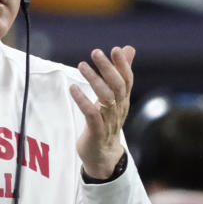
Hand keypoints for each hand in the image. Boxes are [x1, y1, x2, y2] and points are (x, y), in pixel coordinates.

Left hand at [71, 45, 134, 178]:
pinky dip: (82, 100)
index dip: (123, 64)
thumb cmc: (107, 122)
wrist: (103, 155)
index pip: (127, 79)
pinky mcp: (97, 131)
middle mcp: (118, 108)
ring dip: (94, 80)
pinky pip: (91, 114)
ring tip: (81, 65)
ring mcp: (108, 120)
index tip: (115, 49)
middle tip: (95, 52)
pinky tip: (73, 88)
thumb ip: (120, 72)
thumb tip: (128, 48)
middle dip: (108, 68)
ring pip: (105, 98)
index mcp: (123, 100)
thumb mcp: (115, 97)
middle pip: (117, 86)